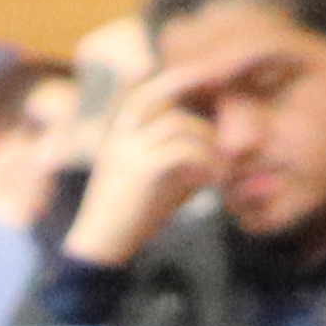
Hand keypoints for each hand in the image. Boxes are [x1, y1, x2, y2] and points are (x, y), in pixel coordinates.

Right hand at [63, 64, 218, 266]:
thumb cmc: (134, 214)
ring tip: (221, 164)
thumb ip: (185, 153)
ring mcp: (127, 150)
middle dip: (190, 81)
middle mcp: (119, 135)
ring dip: (207, 139)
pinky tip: (213, 182)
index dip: (176, 79)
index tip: (211, 79)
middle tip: (224, 83)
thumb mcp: (161, 176)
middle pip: (156, 91)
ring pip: (179, 123)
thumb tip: (222, 141)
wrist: (101, 247)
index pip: (145, 91)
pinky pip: (183, 151)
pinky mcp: (140, 170)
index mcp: (120, 133)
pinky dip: (205, 163)